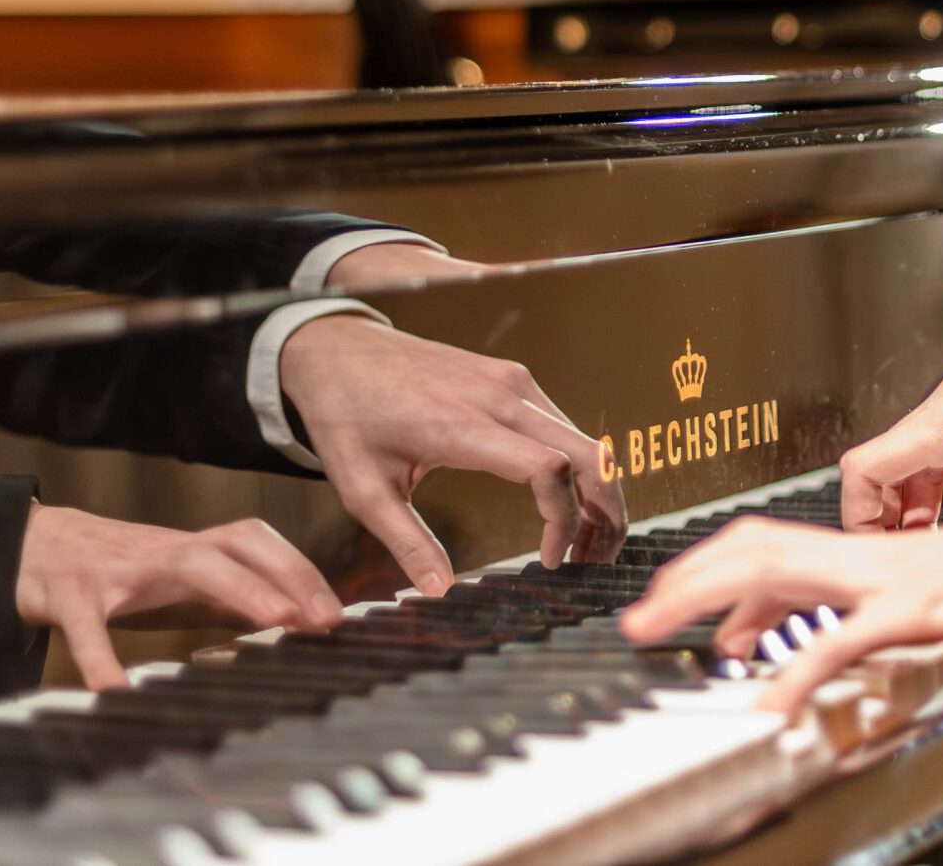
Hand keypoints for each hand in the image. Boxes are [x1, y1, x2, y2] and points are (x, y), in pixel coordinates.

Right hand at [15, 503, 342, 689]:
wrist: (32, 545)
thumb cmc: (117, 571)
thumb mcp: (177, 582)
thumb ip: (226, 601)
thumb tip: (291, 624)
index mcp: (191, 550)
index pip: (256, 544)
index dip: (298, 570)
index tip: (335, 611)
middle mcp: (163, 550)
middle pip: (236, 542)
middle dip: (286, 573)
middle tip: (322, 617)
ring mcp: (119, 568)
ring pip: (185, 562)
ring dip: (237, 587)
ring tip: (275, 619)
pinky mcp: (70, 593)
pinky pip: (88, 627)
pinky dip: (101, 658)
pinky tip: (116, 692)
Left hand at [281, 296, 626, 595]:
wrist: (337, 348)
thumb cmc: (346, 416)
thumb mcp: (362, 489)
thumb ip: (405, 542)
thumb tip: (439, 593)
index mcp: (462, 424)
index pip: (549, 468)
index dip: (563, 520)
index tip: (549, 562)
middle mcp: (499, 395)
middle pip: (588, 453)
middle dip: (605, 513)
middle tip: (596, 561)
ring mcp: (511, 381)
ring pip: (584, 438)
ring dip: (596, 492)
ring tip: (583, 543)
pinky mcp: (512, 377)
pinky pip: (562, 424)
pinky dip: (579, 466)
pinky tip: (563, 503)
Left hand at [620, 517, 942, 714]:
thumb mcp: (932, 607)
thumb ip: (878, 623)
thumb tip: (831, 653)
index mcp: (871, 557)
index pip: (773, 547)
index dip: (716, 571)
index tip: (680, 609)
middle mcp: (870, 559)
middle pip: (755, 546)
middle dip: (688, 577)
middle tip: (637, 619)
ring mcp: (890, 581)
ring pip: (777, 569)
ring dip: (709, 598)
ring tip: (662, 630)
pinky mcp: (919, 612)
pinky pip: (843, 639)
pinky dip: (800, 669)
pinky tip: (771, 703)